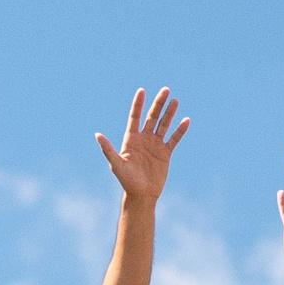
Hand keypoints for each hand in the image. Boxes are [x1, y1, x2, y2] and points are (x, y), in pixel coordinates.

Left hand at [95, 86, 189, 203]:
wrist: (141, 194)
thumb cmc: (126, 180)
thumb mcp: (116, 164)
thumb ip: (108, 149)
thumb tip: (97, 135)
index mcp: (131, 139)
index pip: (135, 117)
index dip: (138, 104)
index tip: (142, 91)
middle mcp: (144, 139)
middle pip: (151, 117)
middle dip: (158, 104)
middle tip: (165, 90)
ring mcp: (155, 145)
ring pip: (163, 125)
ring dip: (169, 113)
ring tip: (175, 101)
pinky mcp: (165, 153)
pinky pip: (174, 139)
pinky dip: (180, 130)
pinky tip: (186, 120)